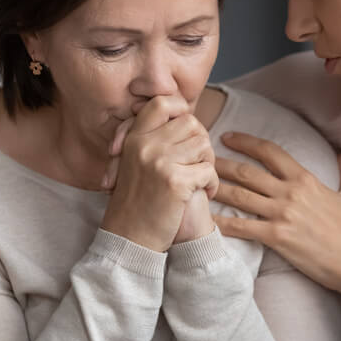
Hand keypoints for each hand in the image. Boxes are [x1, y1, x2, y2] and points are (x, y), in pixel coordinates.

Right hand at [100, 96, 216, 251]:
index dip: (181, 110)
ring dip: (208, 164)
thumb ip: (152, 139)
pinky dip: (211, 184)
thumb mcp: (133, 163)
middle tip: (198, 163)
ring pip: (203, 145)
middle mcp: (145, 145)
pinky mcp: (174, 182)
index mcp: (134, 138)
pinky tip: (203, 195)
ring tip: (199, 180)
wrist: (130, 238)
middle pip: (191, 123)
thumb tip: (185, 115)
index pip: (162, 102)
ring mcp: (159, 162)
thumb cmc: (137, 202)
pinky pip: (208, 170)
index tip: (187, 131)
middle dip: (201, 142)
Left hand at [212, 131, 340, 292]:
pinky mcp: (276, 237)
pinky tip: (207, 219)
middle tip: (203, 159)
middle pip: (247, 172)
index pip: (270, 152)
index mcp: (305, 179)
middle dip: (222, 163)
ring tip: (199, 184)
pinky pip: (242, 227)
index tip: (229, 137)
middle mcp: (289, 193)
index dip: (246, 142)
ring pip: (240, 196)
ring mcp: (281, 214)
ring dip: (217, 189)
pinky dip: (222, 222)